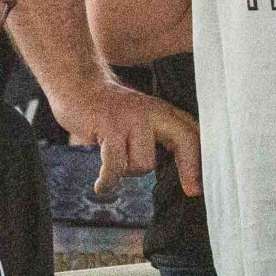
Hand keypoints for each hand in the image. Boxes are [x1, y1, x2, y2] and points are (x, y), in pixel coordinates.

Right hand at [60, 78, 201, 197]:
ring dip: (127, 171)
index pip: (191, 133)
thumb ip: (157, 137)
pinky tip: (101, 186)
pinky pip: (116, 165)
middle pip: (185, 140)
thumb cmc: (106, 110)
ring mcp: (131, 118)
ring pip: (144, 163)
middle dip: (189, 168)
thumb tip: (175, 173)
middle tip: (191, 191)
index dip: (199, 161)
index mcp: (162, 111)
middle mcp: (152, 112)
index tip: (198, 187)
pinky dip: (108, 180)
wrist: (76, 85)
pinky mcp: (110, 126)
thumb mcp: (139, 118)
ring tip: (113, 162)